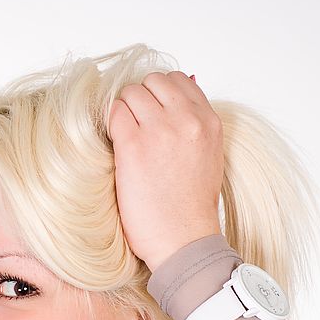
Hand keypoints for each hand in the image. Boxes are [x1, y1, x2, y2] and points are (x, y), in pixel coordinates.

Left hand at [108, 71, 223, 272]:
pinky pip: (114, 113)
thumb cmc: (190, 206)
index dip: (159, 94)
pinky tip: (116, 146)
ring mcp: (160, 131)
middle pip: (153, 81)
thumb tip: (186, 85)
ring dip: (123, 110)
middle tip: (134, 125)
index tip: (150, 114)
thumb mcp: (207, 156)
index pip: (180, 80)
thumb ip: (194, 124)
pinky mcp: (134, 146)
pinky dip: (110, 124)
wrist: (183, 239)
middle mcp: (187, 120)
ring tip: (125, 137)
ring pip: (131, 92)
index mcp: (209, 121)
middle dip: (139, 98)